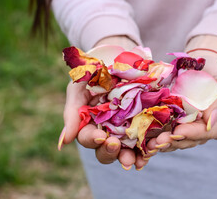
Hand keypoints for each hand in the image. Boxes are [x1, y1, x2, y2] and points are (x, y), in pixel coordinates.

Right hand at [60, 35, 148, 169]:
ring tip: (135, 160)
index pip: (87, 138)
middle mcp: (107, 131)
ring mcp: (126, 129)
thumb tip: (65, 142)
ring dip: (129, 157)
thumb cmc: (94, 72)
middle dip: (110, 152)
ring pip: (126, 150)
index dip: (92, 140)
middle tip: (116, 146)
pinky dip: (148, 148)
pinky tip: (151, 150)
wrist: (118, 56)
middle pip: (106, 150)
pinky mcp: (143, 123)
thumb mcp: (79, 87)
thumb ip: (72, 113)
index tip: (99, 137)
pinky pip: (145, 140)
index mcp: (89, 124)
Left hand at [146, 35, 216, 152]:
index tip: (178, 131)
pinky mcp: (173, 123)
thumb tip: (210, 119)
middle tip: (158, 141)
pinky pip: (165, 132)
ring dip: (162, 143)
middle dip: (173, 141)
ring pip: (175, 140)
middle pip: (188, 140)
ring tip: (149, 143)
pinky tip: (145, 138)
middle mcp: (203, 130)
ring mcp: (187, 128)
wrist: (201, 64)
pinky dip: (155, 136)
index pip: (206, 132)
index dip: (192, 134)